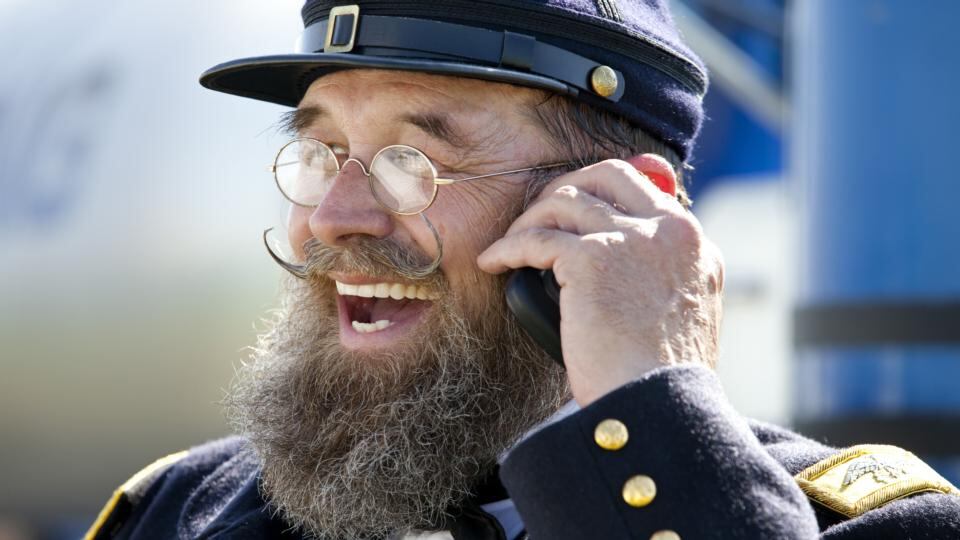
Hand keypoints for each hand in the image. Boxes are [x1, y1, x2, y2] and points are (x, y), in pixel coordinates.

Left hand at [477, 156, 723, 405]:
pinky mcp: (593, 259)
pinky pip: (536, 239)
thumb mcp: (681, 314)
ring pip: (565, 202)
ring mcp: (630, 239)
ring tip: (510, 246)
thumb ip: (660, 277)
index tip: (570, 212)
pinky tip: (493, 262)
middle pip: (605, 176)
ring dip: (529, 220)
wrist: (658, 405)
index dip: (599, 193)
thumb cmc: (659, 377)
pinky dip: (508, 248)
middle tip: (537, 215)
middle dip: (565, 188)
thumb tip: (616, 264)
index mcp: (692, 241)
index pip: (642, 187)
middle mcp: (667, 230)